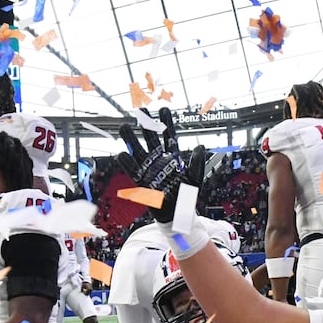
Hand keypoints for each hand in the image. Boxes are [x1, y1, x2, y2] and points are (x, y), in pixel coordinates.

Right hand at [118, 109, 203, 225]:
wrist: (178, 213)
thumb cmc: (187, 195)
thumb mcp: (195, 178)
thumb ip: (197, 163)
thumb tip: (200, 147)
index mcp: (173, 157)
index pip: (169, 136)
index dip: (166, 123)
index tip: (163, 109)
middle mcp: (159, 160)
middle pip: (150, 139)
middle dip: (145, 125)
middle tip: (139, 111)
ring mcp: (149, 170)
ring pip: (138, 151)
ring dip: (131, 140)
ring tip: (124, 127)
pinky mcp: (143, 182)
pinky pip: (133, 170)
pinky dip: (128, 163)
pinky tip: (122, 154)